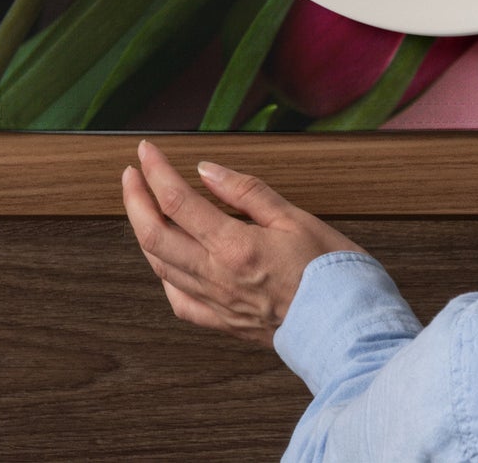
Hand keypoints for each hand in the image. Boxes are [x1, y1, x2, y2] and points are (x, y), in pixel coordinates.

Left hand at [122, 139, 366, 345]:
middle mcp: (216, 277)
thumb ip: (247, 192)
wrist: (346, 327)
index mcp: (234, 246)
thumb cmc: (330, 271)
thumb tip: (207, 171)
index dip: (156, 171)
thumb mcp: (295, 217)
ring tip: (142, 207)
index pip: (178, 201)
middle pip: (154, 235)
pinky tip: (166, 262)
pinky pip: (178, 300)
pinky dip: (163, 275)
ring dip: (143, 232)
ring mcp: (215, 303)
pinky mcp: (222, 323)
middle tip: (131, 173)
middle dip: (135, 200)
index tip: (147, 150)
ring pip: (159, 267)